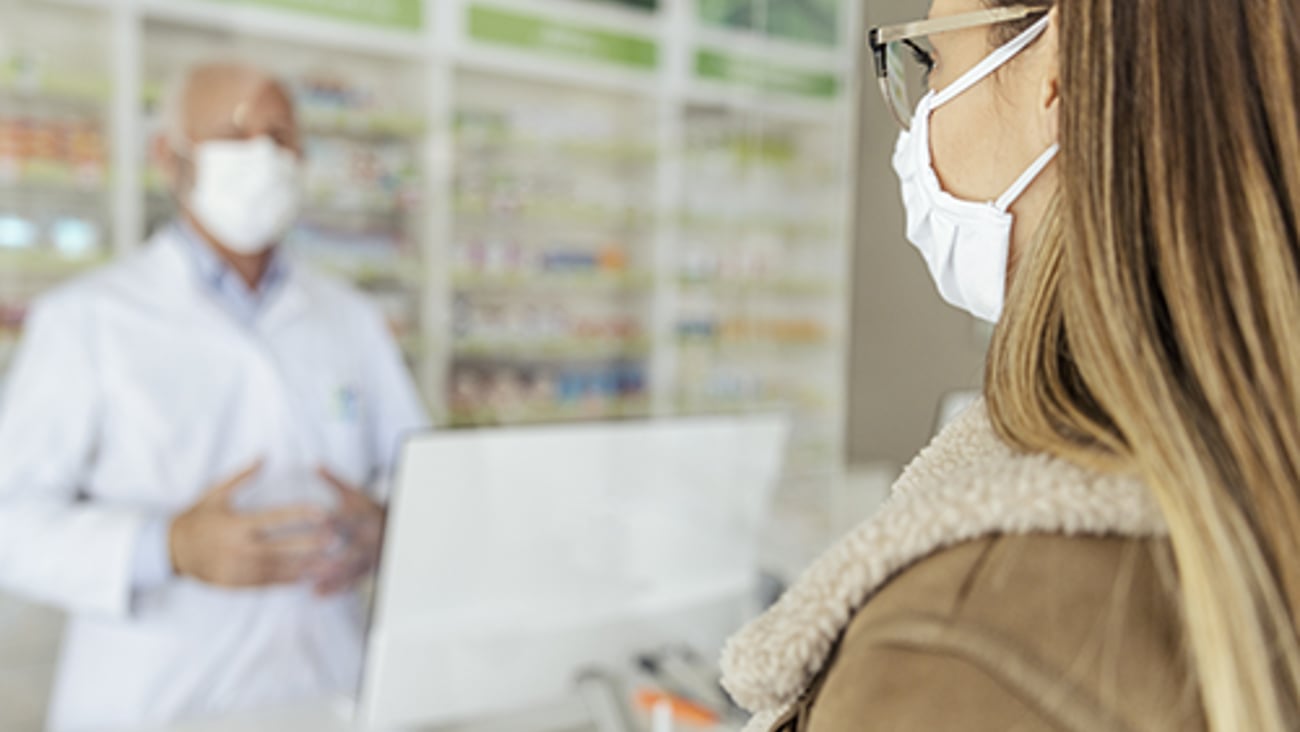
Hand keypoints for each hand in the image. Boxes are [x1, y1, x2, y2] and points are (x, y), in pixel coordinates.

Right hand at [169, 461, 332, 587]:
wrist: (172, 551)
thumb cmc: (198, 518)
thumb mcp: (215, 494)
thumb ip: (241, 477)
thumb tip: (264, 456)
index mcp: (236, 525)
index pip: (274, 518)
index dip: (299, 514)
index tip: (322, 512)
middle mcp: (239, 549)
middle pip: (281, 547)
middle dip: (309, 544)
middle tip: (335, 539)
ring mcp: (239, 569)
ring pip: (279, 568)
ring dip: (306, 565)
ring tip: (331, 562)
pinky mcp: (238, 584)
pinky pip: (268, 583)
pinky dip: (290, 579)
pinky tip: (309, 575)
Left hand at [308, 468, 386, 596]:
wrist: (394, 527)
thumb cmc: (369, 509)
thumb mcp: (354, 494)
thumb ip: (332, 481)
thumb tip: (314, 464)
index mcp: (362, 518)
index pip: (347, 520)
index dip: (334, 521)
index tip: (319, 524)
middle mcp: (366, 539)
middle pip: (349, 550)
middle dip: (332, 558)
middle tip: (310, 565)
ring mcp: (368, 556)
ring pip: (350, 570)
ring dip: (331, 579)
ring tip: (311, 586)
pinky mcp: (367, 569)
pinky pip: (352, 582)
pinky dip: (335, 589)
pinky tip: (318, 594)